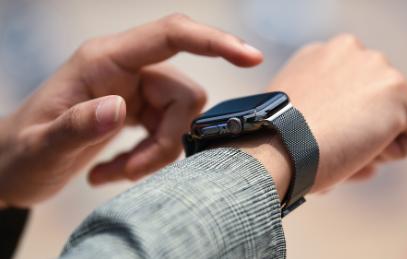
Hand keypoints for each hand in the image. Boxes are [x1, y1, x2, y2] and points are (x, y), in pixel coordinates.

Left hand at [0, 14, 262, 206]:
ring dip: (156, 154)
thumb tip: (121, 110)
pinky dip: (149, 158)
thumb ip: (78, 126)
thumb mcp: (42, 147)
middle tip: (131, 170)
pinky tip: (112, 171)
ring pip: (180, 119)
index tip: (250, 57)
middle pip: (184, 95)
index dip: (214, 41)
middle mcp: (127, 70)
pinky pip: (168, 133)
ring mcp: (136, 90)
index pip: (172, 35)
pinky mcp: (140, 112)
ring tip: (115, 173)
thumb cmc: (22, 153)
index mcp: (105, 60)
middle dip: (167, 140)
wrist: (16, 165)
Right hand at [262, 34, 406, 194]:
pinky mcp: (398, 90)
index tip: (323, 139)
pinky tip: (362, 154)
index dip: (342, 122)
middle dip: (362, 130)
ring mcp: (375, 66)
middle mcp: (347, 49)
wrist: (276, 149)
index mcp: (318, 55)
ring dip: (376, 141)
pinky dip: (395, 152)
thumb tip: (347, 133)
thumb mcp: (289, 112)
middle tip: (336, 151)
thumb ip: (317, 107)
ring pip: (397, 115)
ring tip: (344, 153)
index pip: (352, 89)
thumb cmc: (274, 142)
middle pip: (375, 100)